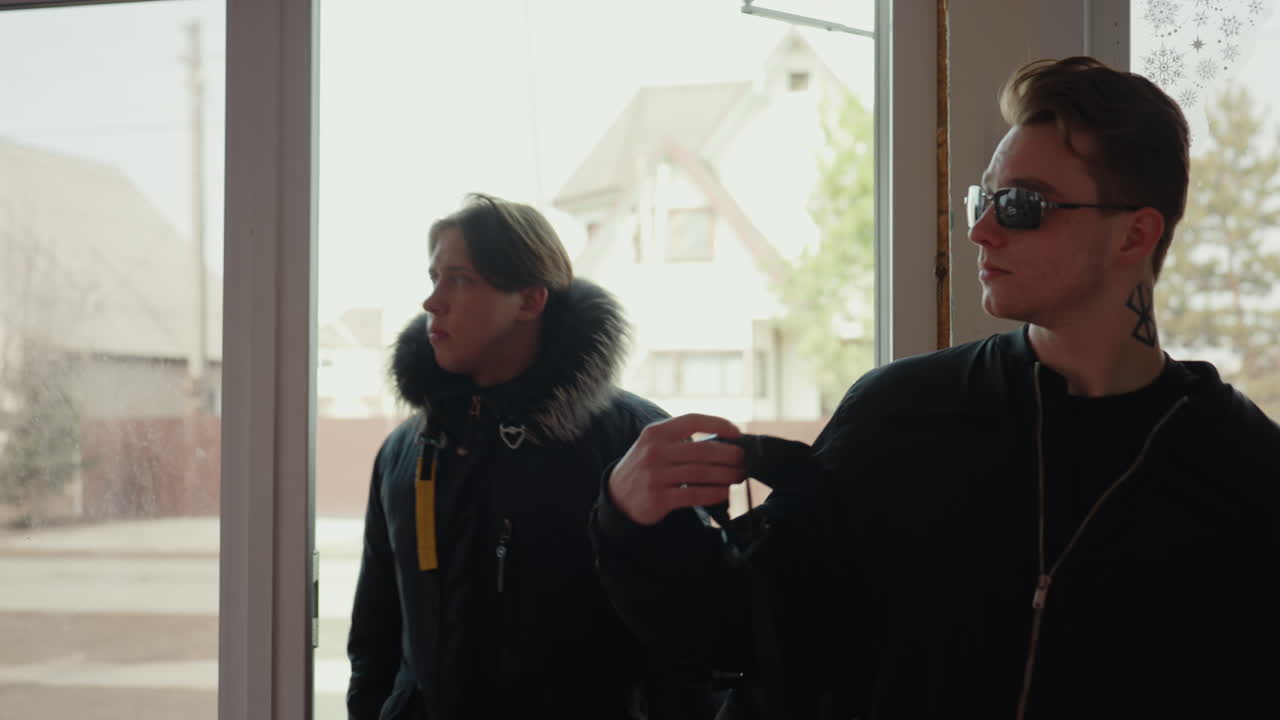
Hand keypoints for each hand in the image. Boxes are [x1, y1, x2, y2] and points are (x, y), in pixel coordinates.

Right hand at [608, 414, 746, 525]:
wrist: (618, 495)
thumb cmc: (647, 466)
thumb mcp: (655, 444)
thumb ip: (682, 439)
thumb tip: (725, 441)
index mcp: (656, 432)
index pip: (693, 421)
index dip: (719, 424)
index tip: (738, 433)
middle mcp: (655, 451)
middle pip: (703, 450)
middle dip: (730, 455)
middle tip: (744, 460)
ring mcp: (655, 475)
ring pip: (701, 473)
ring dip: (726, 475)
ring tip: (738, 476)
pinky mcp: (658, 497)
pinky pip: (693, 495)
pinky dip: (713, 493)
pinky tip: (724, 493)